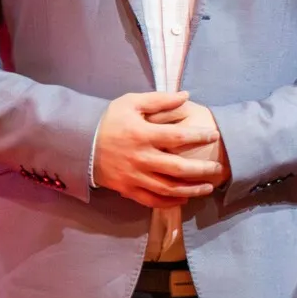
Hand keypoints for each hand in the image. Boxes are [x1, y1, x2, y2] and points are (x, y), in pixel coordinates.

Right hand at [93, 91, 225, 208]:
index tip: (215, 135)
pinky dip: (170, 202)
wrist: (78, 143)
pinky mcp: (127, 189)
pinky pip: (152, 200)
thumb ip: (159, 100)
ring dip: (191, 189)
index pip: (178, 136)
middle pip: (178, 168)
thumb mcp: (131, 103)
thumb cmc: (108, 120)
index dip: (199, 136)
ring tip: (208, 187)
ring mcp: (134, 176)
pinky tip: (184, 198)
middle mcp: (141, 158)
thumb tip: (186, 95)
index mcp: (143, 134)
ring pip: (168, 188)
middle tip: (218, 167)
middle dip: (202, 169)